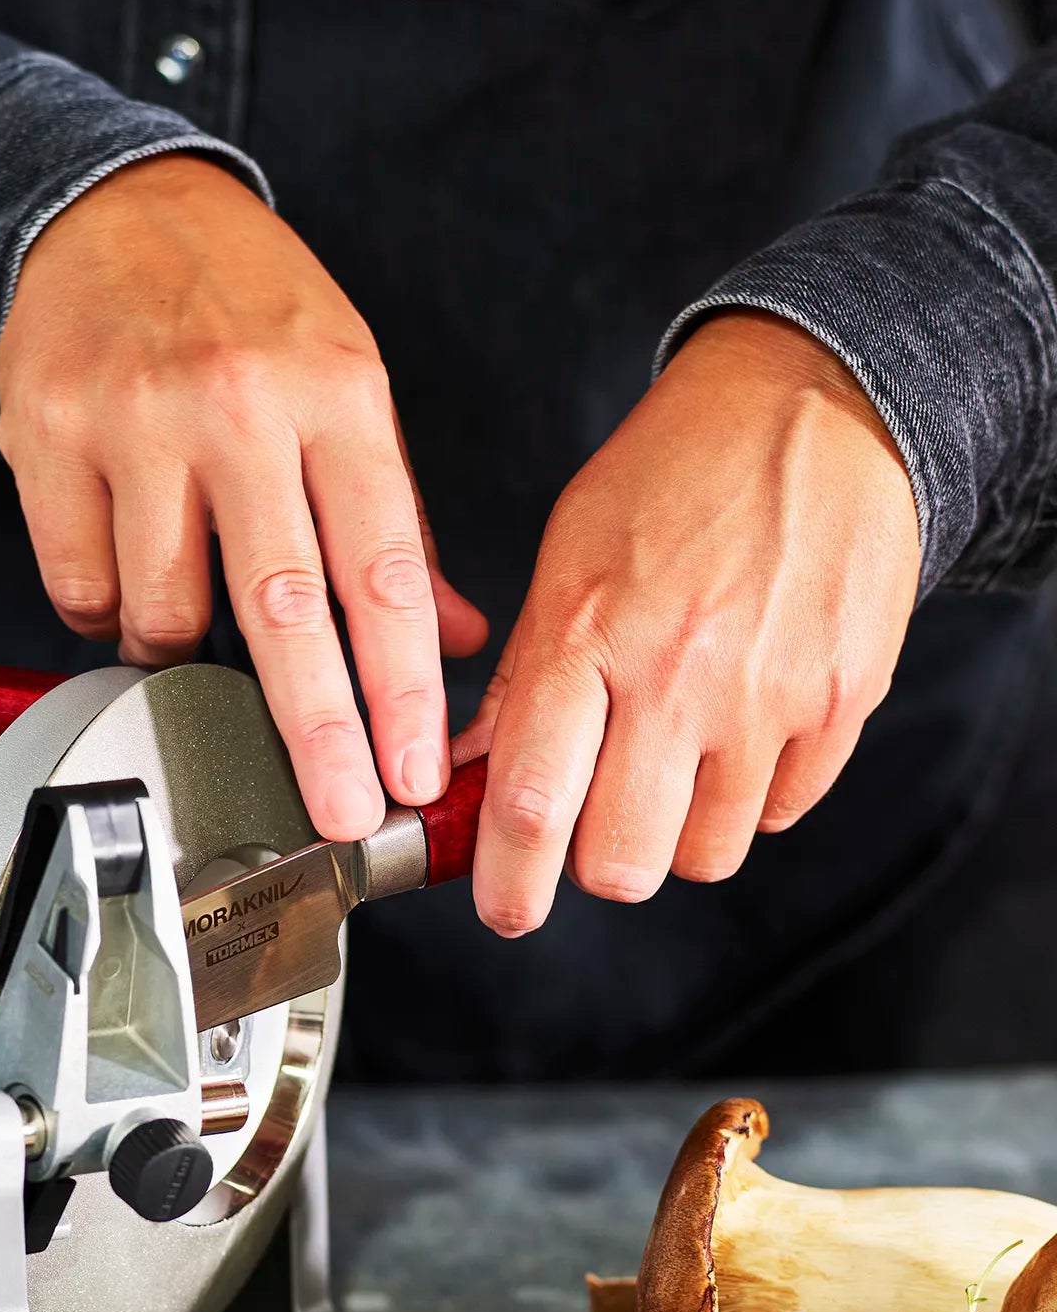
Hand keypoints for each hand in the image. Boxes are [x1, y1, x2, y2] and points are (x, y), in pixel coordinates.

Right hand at [0, 154, 487, 838]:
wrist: (108, 208)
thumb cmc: (240, 304)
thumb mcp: (346, 381)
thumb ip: (393, 515)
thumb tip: (452, 636)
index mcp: (334, 393)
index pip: (381, 567)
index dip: (399, 687)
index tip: (410, 768)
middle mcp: (236, 405)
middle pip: (281, 607)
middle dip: (316, 728)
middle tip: (337, 810)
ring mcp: (135, 422)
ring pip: (164, 613)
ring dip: (184, 654)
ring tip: (194, 619)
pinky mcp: (48, 439)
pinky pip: (78, 589)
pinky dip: (105, 614)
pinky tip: (124, 574)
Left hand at [457, 309, 920, 935]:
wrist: (813, 405)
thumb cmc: (671, 476)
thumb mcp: (564, 560)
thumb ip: (519, 681)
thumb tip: (470, 778)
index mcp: (586, 635)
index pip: (530, 802)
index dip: (506, 882)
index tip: (501, 906)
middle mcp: (677, 674)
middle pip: (622, 862)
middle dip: (594, 870)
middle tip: (588, 831)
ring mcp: (768, 694)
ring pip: (704, 855)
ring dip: (674, 836)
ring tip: (667, 764)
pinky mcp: (841, 700)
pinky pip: (779, 814)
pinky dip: (747, 800)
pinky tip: (732, 735)